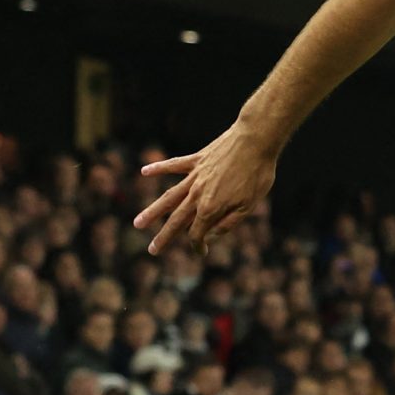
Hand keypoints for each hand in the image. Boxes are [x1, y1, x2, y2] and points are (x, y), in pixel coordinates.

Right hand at [133, 123, 282, 254]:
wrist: (255, 142)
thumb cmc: (257, 175)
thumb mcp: (249, 205)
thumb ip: (228, 223)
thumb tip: (211, 236)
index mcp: (211, 208)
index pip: (197, 233)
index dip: (198, 245)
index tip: (202, 252)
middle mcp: (197, 194)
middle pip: (177, 220)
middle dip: (164, 237)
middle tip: (151, 250)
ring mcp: (194, 176)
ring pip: (169, 197)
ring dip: (153, 212)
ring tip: (137, 223)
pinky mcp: (196, 160)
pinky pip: (174, 165)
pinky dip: (158, 168)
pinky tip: (144, 172)